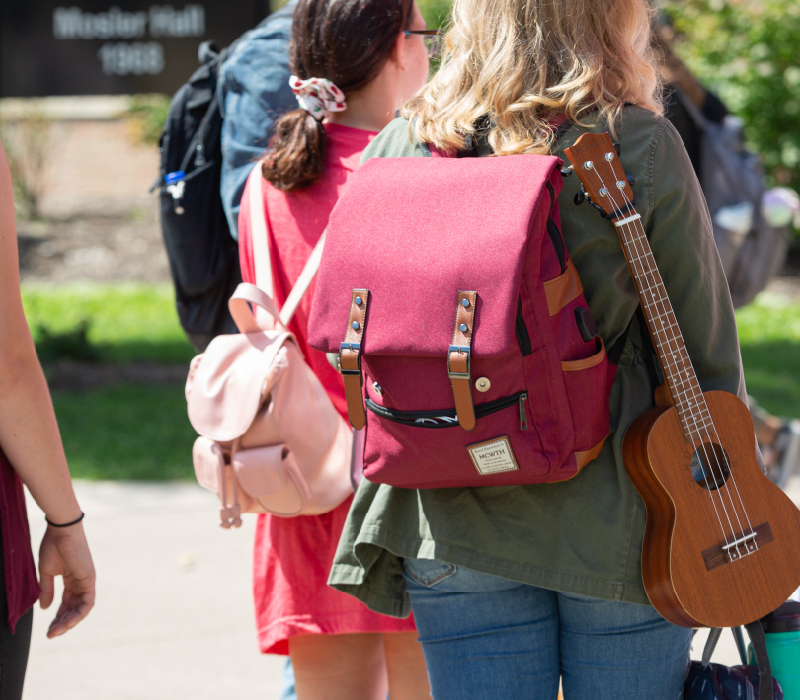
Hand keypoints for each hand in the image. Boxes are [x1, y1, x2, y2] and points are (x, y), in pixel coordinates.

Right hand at [38, 522, 95, 637]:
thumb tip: (44, 608)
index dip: (58, 617)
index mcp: (71, 579)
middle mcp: (81, 582)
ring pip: (81, 608)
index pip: (67, 603)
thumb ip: (47, 590)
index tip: (48, 629)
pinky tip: (67, 623)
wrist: (61, 531)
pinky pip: (87, 602)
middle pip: (74, 608)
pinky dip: (79, 614)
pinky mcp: (90, 579)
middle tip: (50, 635)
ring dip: (70, 622)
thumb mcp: (47, 573)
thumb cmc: (53, 547)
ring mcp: (87, 581)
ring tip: (56, 632)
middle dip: (62, 623)